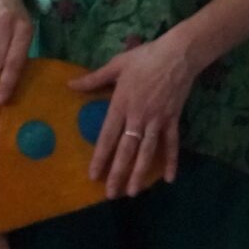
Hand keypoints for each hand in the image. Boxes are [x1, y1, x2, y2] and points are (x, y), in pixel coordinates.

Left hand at [72, 30, 210, 197]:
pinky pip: (171, 143)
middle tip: (111, 194)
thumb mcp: (117, 65)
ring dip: (140, 173)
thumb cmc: (145, 57)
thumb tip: (70, 85)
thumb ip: (94, 79)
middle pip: (126, 150)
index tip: (93, 175)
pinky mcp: (173, 119)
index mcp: (121, 104)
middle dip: (118, 173)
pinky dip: (171, 160)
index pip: (108, 136)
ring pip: (147, 152)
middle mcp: (138, 117)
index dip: (100, 158)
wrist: (178, 54)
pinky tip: (169, 178)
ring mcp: (157, 120)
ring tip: (133, 192)